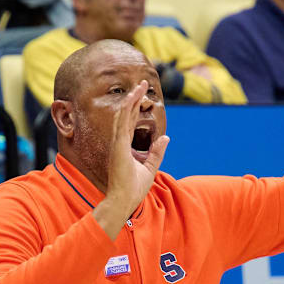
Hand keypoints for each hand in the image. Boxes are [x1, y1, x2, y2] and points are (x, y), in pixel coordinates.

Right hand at [107, 80, 169, 213]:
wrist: (124, 201)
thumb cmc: (134, 188)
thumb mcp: (150, 168)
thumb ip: (157, 152)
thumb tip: (166, 137)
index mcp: (125, 146)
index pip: (131, 121)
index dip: (136, 106)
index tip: (141, 93)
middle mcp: (119, 142)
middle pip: (127, 114)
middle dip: (134, 97)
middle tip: (142, 82)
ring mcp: (118, 144)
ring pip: (124, 115)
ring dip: (132, 99)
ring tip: (140, 85)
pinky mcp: (118, 147)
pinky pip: (122, 124)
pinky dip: (126, 110)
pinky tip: (131, 98)